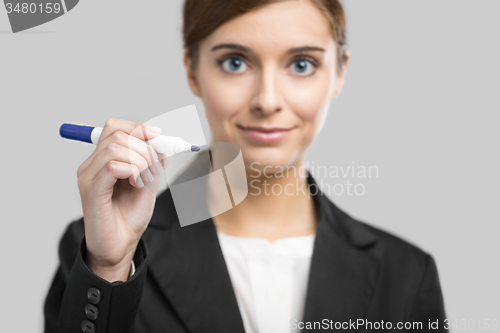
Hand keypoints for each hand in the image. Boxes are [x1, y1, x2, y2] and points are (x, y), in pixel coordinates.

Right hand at [77, 118, 166, 281]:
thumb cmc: (130, 217)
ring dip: (141, 161)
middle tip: (155, 167)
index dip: (138, 128)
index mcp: (102, 160)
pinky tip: (137, 184)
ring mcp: (88, 177)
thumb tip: (164, 143)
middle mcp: (91, 165)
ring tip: (146, 179)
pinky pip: (112, 166)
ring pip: (116, 148)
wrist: (120, 246)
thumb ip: (153, 162)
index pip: (114, 127)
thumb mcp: (148, 182)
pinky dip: (133, 171)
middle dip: (144, 147)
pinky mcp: (91, 190)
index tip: (158, 136)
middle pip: (116, 134)